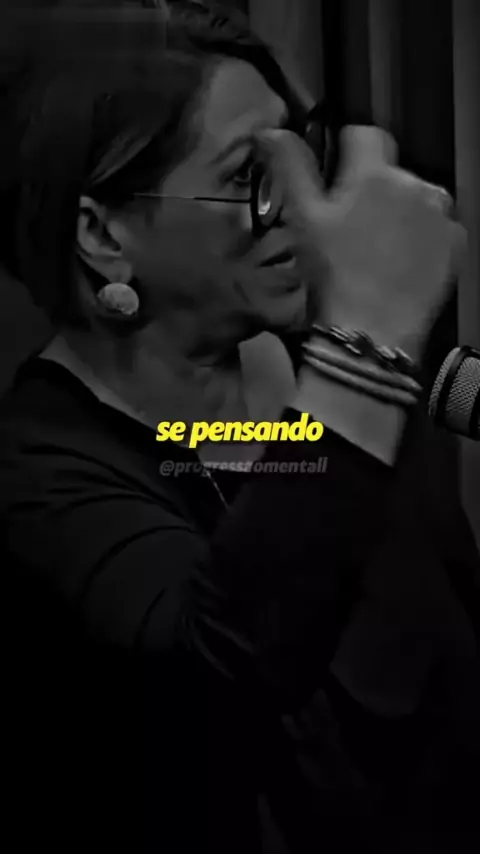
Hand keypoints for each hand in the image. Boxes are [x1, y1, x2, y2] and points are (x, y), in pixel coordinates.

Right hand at [256, 126, 464, 359]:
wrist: (371, 334)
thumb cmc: (331, 275)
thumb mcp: (302, 219)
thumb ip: (290, 166)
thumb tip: (268, 128)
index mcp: (375, 173)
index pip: (364, 135)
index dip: (346, 154)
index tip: (334, 186)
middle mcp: (416, 184)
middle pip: (392, 171)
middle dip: (373, 189)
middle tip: (351, 229)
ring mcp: (441, 216)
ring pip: (417, 198)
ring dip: (401, 212)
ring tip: (378, 250)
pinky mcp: (455, 245)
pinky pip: (437, 228)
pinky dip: (422, 238)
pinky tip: (402, 265)